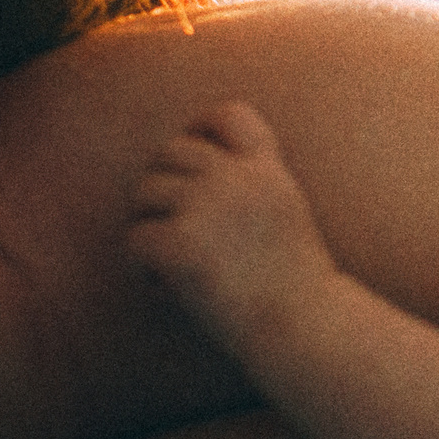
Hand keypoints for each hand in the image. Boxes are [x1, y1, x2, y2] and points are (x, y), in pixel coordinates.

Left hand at [127, 101, 334, 339]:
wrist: (304, 323)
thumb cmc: (295, 283)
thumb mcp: (287, 212)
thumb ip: (252, 184)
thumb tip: (188, 173)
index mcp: (268, 169)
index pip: (229, 115)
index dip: (201, 127)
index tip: (192, 153)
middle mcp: (237, 178)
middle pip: (171, 151)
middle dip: (162, 184)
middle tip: (168, 224)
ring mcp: (206, 208)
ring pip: (144, 191)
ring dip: (147, 224)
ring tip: (167, 261)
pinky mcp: (180, 245)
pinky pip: (135, 239)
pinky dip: (142, 268)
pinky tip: (166, 289)